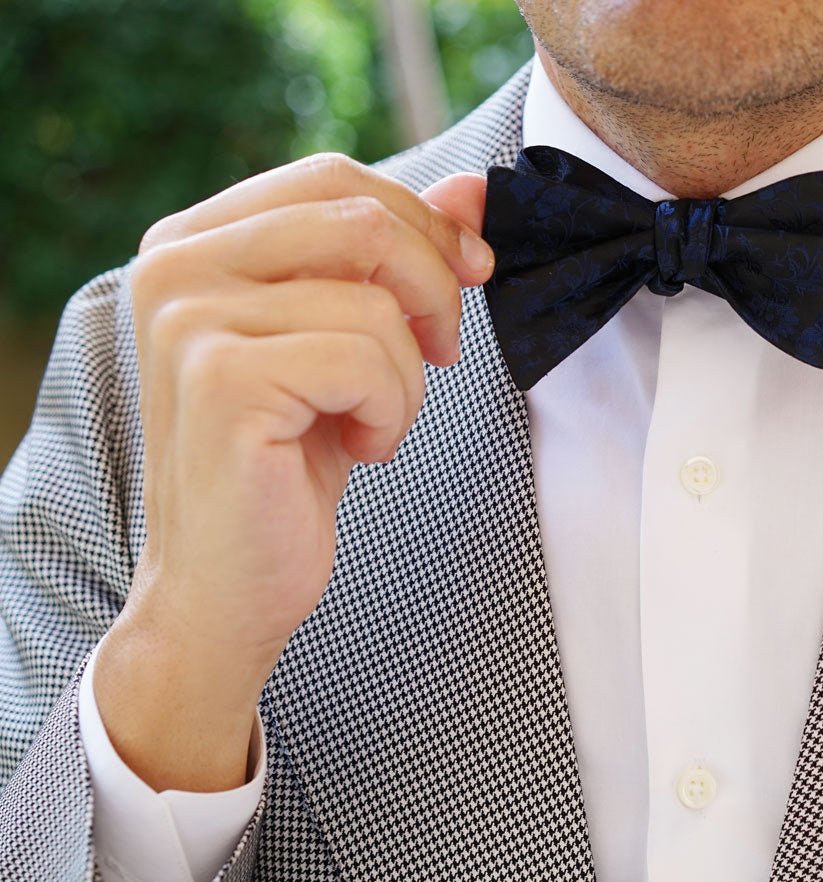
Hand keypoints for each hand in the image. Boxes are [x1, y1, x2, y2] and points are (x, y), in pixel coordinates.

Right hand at [94, 153, 491, 790]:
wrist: (229, 584)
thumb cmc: (289, 462)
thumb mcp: (349, 341)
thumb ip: (399, 258)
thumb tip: (473, 190)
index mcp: (193, 242)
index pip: (334, 179)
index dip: (423, 222)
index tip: (473, 272)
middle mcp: (174, 266)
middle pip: (359, 219)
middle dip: (432, 288)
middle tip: (440, 353)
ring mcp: (189, 320)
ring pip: (374, 301)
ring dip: (406, 376)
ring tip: (372, 423)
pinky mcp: (222, 380)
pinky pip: (365, 359)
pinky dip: (391, 413)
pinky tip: (359, 450)